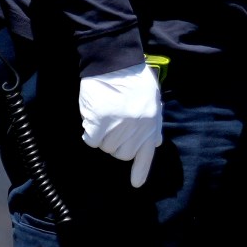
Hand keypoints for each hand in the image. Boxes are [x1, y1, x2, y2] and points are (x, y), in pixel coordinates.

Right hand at [79, 60, 162, 187]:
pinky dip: (90, 132)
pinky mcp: (100, 121)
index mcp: (151, 123)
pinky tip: (93, 117)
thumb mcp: (152, 100)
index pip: (147, 154)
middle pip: (122, 154)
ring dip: (102, 136)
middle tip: (113, 125)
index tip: (136, 184)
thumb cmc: (134, 78)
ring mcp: (119, 126)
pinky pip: (92, 140)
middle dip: (116, 144)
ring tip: (105, 114)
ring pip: (105, 147)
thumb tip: (156, 142)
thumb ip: (154, 124)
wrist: (114, 61)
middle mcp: (137, 128)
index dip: (140, 171)